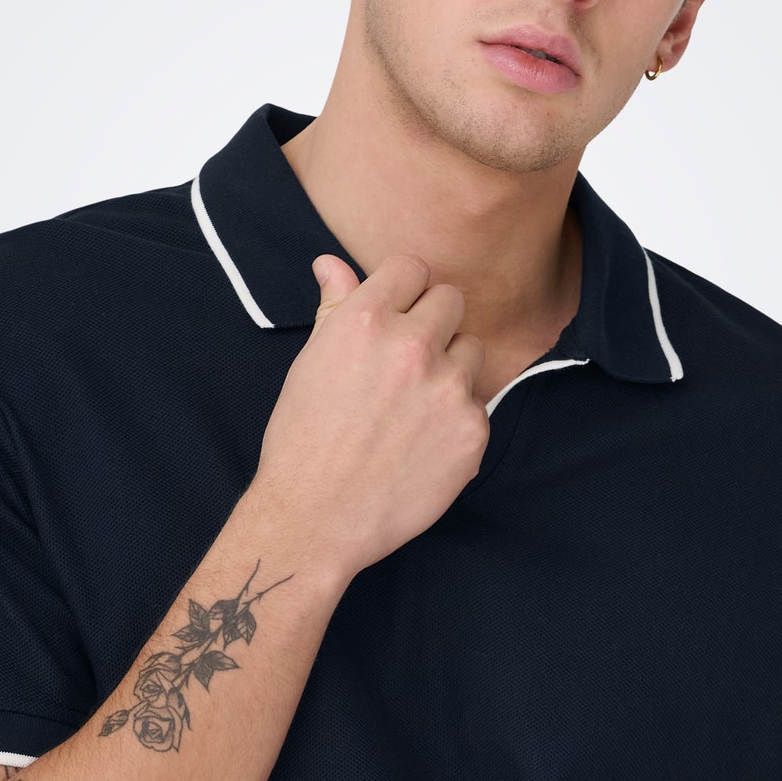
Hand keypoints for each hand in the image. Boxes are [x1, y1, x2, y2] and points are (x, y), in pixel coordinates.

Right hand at [251, 252, 488, 577]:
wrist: (316, 517)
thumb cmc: (303, 439)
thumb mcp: (311, 362)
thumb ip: (335, 305)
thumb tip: (331, 263)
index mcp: (366, 320)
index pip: (412, 268)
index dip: (403, 292)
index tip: (395, 316)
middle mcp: (412, 345)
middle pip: (451, 300)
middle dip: (432, 323)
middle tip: (405, 363)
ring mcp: (449, 388)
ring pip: (472, 349)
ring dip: (450, 369)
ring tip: (412, 407)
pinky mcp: (473, 430)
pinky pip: (478, 404)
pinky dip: (456, 420)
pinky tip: (421, 444)